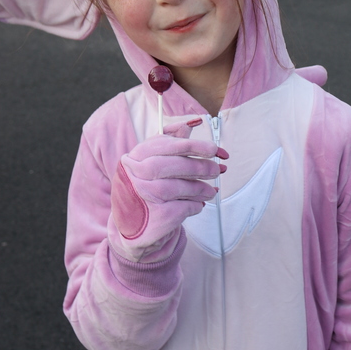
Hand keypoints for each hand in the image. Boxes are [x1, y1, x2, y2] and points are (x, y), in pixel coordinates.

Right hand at [109, 120, 227, 262]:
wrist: (132, 227)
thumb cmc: (144, 188)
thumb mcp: (151, 161)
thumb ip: (171, 141)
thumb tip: (194, 122)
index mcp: (135, 156)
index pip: (168, 145)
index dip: (195, 145)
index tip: (214, 149)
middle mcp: (136, 174)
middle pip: (175, 165)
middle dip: (201, 167)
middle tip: (218, 170)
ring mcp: (144, 195)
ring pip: (181, 187)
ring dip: (202, 189)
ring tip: (210, 191)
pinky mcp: (156, 215)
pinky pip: (185, 207)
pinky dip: (196, 205)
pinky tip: (197, 205)